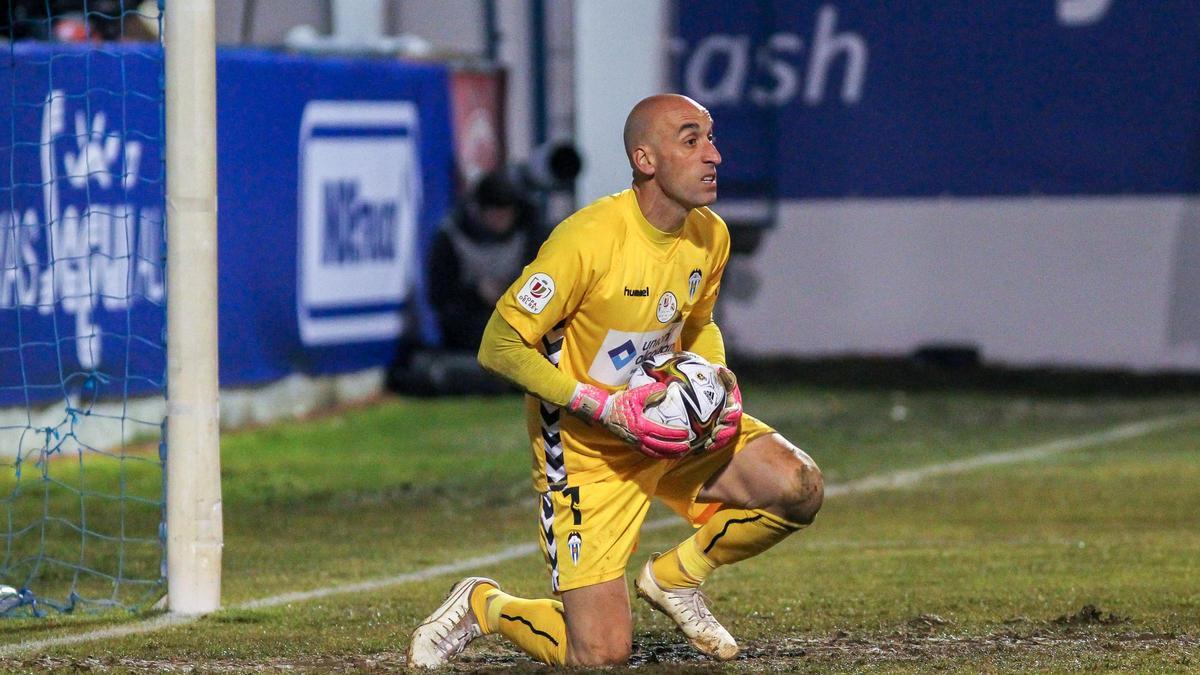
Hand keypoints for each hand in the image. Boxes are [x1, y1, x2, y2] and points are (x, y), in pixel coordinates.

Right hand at [566, 383, 690, 457]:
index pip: (662, 432)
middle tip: (688, 447)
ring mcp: (635, 443)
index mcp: (641, 426)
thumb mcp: (634, 394)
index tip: (687, 434)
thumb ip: (650, 392)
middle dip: (676, 448)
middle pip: (661, 446)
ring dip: (669, 454)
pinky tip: (665, 454)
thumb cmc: (619, 403)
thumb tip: (664, 389)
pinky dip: (658, 455)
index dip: (675, 435)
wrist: (603, 413)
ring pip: (655, 452)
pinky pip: (648, 453)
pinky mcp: (632, 444)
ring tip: (680, 453)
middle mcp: (639, 437)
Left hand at [703, 366, 742, 451]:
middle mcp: (729, 415)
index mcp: (731, 402)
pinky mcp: (713, 432)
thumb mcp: (715, 373)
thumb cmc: (709, 377)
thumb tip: (720, 370)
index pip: (735, 410)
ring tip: (709, 445)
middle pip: (730, 427)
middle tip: (715, 435)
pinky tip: (700, 448)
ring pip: (723, 436)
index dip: (732, 414)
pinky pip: (713, 442)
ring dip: (718, 441)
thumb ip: (721, 374)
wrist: (699, 384)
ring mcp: (722, 425)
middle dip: (725, 433)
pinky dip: (708, 445)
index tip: (724, 415)